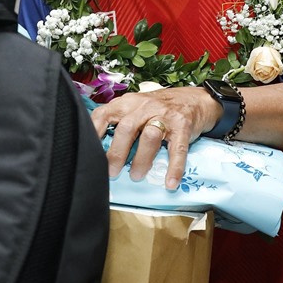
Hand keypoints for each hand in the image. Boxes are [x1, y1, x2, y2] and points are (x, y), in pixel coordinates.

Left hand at [89, 86, 220, 189]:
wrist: (194, 99)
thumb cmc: (158, 107)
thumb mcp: (136, 107)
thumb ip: (119, 120)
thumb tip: (98, 146)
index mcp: (128, 103)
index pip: (104, 114)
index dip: (94, 133)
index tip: (87, 151)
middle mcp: (144, 106)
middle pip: (126, 128)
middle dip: (117, 153)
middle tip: (111, 172)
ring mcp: (165, 115)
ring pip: (150, 137)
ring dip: (141, 160)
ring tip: (135, 176)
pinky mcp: (183, 127)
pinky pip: (177, 149)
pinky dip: (174, 168)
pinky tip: (170, 182)